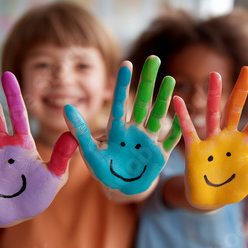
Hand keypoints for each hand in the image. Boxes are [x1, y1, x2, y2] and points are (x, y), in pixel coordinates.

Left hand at [64, 56, 180, 195]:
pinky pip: (171, 139)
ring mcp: (148, 141)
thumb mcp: (89, 152)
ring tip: (170, 79)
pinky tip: (182, 111)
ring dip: (164, 98)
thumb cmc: (104, 170)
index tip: (126, 63)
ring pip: (157, 116)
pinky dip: (177, 127)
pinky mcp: (160, 155)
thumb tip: (65, 108)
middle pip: (142, 102)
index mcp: (116, 129)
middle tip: (154, 58)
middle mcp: (134, 130)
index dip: (122, 84)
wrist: (121, 190)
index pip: (120, 102)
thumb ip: (79, 131)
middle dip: (148, 81)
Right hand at [174, 67, 247, 209]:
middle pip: (235, 109)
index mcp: (244, 143)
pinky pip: (188, 129)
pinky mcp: (195, 148)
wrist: (211, 201)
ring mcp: (211, 141)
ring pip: (213, 114)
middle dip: (242, 90)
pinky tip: (178, 100)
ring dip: (214, 95)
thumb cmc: (234, 187)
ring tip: (215, 75)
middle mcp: (228, 137)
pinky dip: (183, 116)